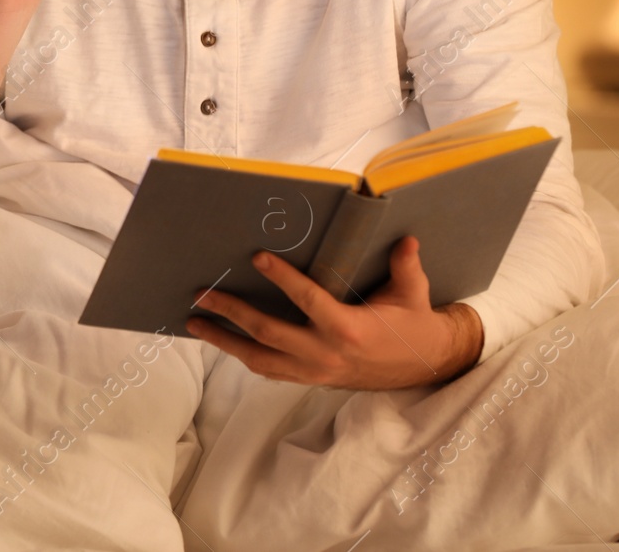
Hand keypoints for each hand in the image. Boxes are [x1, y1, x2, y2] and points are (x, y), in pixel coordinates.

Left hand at [186, 237, 483, 389]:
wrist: (424, 367)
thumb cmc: (414, 324)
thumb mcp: (413, 294)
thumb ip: (406, 266)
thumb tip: (406, 240)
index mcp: (349, 330)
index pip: (308, 301)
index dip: (283, 279)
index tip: (257, 258)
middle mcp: (325, 354)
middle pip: (267, 333)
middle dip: (230, 313)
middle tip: (202, 294)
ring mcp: (314, 371)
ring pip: (259, 357)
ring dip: (224, 340)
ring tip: (195, 322)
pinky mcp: (310, 378)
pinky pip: (269, 369)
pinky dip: (244, 355)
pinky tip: (223, 341)